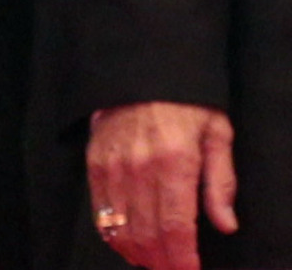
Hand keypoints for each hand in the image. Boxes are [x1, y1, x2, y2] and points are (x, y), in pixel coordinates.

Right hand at [86, 101, 237, 269]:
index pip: (175, 226)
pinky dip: (111, 232)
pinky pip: (99, 208)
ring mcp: (112, 165)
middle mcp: (139, 166)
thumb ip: (221, 181)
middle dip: (161, 261)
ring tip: (152, 261)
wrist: (141, 70)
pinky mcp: (94, 161)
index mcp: (174, 161)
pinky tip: (126, 242)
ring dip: (136, 252)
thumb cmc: (185, 103)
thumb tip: (225, 224)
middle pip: (147, 232)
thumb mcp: (217, 133)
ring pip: (121, 225)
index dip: (183, 258)